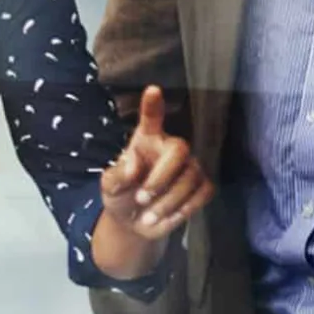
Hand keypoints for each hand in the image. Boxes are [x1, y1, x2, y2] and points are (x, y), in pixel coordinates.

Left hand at [100, 85, 213, 240]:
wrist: (134, 223)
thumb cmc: (121, 195)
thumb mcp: (109, 186)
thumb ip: (116, 175)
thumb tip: (133, 167)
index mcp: (146, 140)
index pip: (151, 118)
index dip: (153, 105)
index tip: (153, 90)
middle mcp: (170, 148)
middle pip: (180, 149)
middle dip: (162, 177)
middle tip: (140, 198)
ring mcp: (189, 166)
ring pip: (191, 177)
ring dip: (167, 202)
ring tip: (147, 215)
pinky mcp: (202, 186)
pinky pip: (204, 191)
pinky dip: (185, 208)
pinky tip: (167, 216)